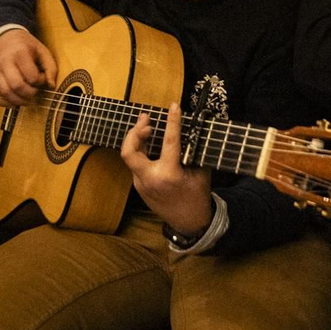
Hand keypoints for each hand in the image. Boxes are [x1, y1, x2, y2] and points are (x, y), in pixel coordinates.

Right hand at [0, 28, 57, 106]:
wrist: (4, 38)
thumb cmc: (25, 46)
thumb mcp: (42, 51)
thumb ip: (50, 68)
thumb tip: (51, 86)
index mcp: (19, 53)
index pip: (30, 75)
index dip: (39, 81)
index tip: (42, 79)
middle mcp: (4, 62)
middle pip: (16, 85)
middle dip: (29, 94)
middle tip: (35, 93)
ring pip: (4, 93)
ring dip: (18, 101)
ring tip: (27, 99)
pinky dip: (4, 102)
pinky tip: (14, 101)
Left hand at [120, 103, 213, 239]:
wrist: (189, 222)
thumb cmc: (197, 196)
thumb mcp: (201, 172)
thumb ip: (193, 151)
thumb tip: (192, 129)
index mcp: (169, 174)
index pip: (169, 142)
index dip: (172, 121)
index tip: (173, 107)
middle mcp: (150, 179)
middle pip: (129, 151)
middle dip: (134, 131)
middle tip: (146, 118)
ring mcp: (141, 184)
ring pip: (131, 156)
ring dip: (137, 139)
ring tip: (147, 126)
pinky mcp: (139, 186)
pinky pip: (137, 164)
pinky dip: (141, 151)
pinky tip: (149, 143)